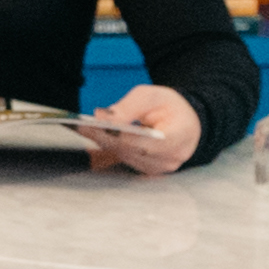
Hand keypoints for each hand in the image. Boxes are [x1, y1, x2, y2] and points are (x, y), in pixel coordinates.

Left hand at [80, 88, 198, 174]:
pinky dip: (113, 149)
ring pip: (127, 158)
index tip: (95, 125)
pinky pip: (128, 161)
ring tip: (87, 131)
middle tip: (82, 127)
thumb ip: (128, 107)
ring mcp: (162, 167)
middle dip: (105, 138)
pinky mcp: (152, 171)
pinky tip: (100, 138)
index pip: (145, 141)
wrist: (186, 122)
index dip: (119, 135)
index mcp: (180, 135)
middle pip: (132, 151)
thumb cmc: (169, 107)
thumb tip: (101, 117)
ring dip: (106, 144)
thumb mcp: (152, 96)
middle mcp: (173, 157)